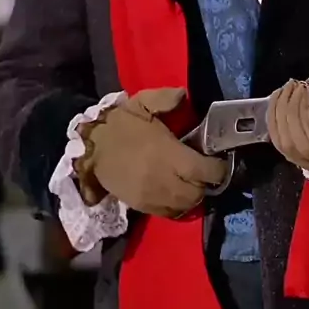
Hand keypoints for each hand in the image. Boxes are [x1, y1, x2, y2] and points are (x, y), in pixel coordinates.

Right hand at [76, 88, 226, 216]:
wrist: (89, 149)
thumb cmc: (119, 126)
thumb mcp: (141, 104)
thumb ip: (165, 99)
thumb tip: (183, 94)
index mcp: (169, 154)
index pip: (205, 171)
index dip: (218, 169)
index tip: (219, 163)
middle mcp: (165, 179)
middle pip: (198, 192)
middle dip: (206, 184)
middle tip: (204, 174)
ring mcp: (153, 196)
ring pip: (185, 205)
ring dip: (193, 197)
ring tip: (192, 184)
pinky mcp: (142, 205)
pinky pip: (169, 213)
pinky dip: (178, 206)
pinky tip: (177, 195)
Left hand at [267, 68, 308, 171]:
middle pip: (302, 144)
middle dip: (294, 111)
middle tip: (299, 88)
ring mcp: (307, 161)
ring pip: (285, 143)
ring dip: (281, 111)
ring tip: (289, 89)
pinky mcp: (291, 155)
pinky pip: (276, 139)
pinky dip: (273, 116)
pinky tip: (278, 97)